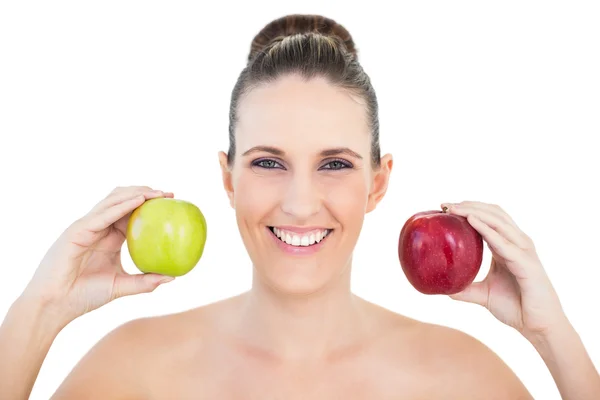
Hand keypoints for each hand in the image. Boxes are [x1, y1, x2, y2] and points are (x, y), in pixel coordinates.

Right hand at [21, 186, 175, 324]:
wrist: (55, 305)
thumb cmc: (84, 296)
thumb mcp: (121, 286)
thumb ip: (145, 282)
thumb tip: (172, 277)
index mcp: (109, 237)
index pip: (131, 213)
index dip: (150, 205)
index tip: (172, 202)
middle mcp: (99, 228)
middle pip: (123, 200)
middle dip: (146, 192)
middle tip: (169, 194)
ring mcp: (87, 226)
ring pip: (113, 200)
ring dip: (136, 193)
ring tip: (157, 193)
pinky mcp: (77, 230)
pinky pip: (103, 214)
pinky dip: (122, 205)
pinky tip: (140, 200)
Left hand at [442, 201, 565, 340]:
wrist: (538, 326)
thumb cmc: (516, 307)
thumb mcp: (483, 294)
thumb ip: (465, 289)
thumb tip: (443, 288)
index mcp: (507, 246)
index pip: (488, 218)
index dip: (469, 209)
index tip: (445, 208)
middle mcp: (517, 243)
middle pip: (493, 214)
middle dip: (469, 205)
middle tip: (445, 205)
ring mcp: (523, 251)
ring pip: (498, 222)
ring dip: (475, 212)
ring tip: (455, 209)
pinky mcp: (526, 263)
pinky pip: (503, 242)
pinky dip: (487, 230)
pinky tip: (472, 222)